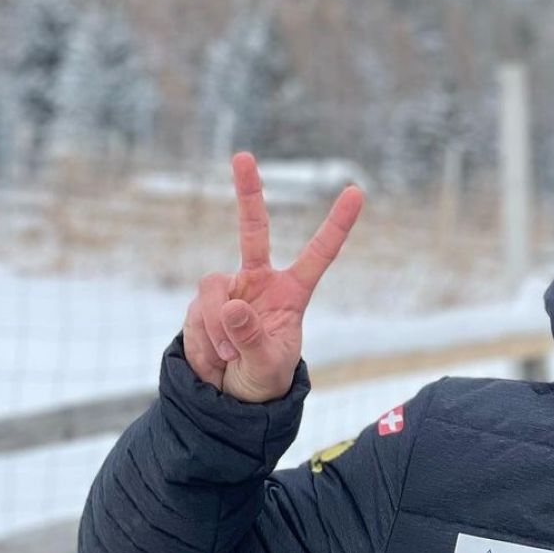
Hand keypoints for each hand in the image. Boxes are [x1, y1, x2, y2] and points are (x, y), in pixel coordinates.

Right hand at [181, 152, 363, 401]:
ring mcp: (229, 289)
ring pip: (214, 291)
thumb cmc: (265, 378)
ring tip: (230, 356)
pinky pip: (197, 314)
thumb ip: (253, 338)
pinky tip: (215, 356)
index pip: (319, 253)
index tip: (356, 191)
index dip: (337, 224)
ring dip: (218, 330)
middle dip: (247, 192)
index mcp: (292, 291)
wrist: (231, 396)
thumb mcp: (268, 365)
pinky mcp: (202, 303)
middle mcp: (260, 281)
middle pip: (254, 229)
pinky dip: (204, 339)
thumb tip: (233, 306)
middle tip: (243, 156)